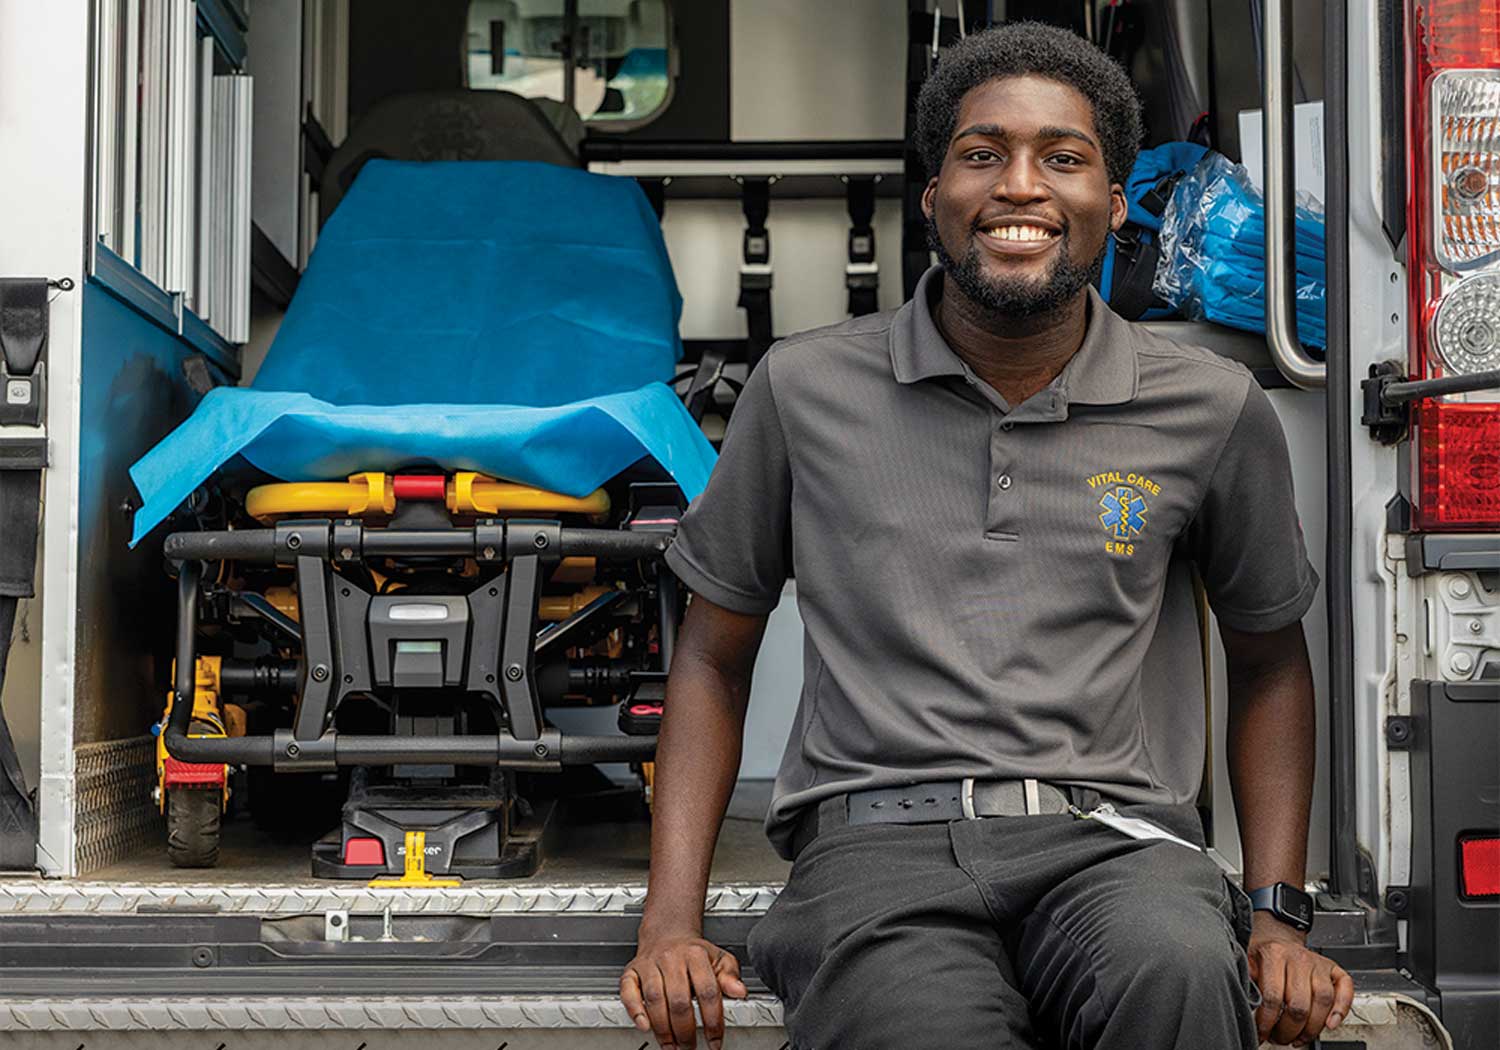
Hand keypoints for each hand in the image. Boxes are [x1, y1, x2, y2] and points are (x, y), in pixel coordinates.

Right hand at [621, 927, 748, 1049]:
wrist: (668, 934)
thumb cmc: (693, 952)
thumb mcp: (718, 959)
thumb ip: (730, 976)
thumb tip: (739, 991)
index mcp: (696, 954)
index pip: (707, 992)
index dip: (712, 1021)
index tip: (715, 1040)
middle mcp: (671, 958)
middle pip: (679, 1000)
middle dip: (685, 1031)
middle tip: (690, 1047)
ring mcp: (650, 964)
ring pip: (655, 1000)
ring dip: (663, 1029)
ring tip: (672, 1046)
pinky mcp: (632, 971)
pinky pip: (628, 991)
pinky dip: (635, 1011)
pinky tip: (644, 1026)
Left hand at [1247, 913, 1354, 1045]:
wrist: (1276, 935)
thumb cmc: (1262, 953)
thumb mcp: (1246, 963)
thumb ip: (1247, 984)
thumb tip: (1246, 1010)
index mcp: (1274, 955)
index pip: (1272, 997)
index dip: (1267, 1022)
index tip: (1261, 1034)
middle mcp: (1299, 959)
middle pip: (1299, 1004)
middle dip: (1289, 1030)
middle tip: (1280, 1038)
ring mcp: (1318, 963)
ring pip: (1323, 1001)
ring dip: (1312, 1028)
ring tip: (1299, 1038)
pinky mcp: (1333, 969)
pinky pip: (1345, 989)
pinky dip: (1342, 1009)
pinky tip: (1330, 1025)